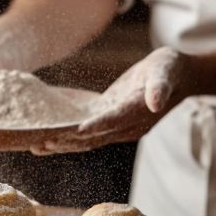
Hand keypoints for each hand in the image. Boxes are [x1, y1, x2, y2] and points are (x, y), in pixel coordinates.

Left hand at [33, 47, 186, 155]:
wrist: (178, 77)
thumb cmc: (170, 69)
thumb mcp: (165, 72)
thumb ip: (159, 87)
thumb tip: (155, 102)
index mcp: (138, 112)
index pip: (114, 121)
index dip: (96, 126)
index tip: (76, 131)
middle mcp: (127, 125)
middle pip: (94, 137)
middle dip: (68, 141)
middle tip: (41, 144)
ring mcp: (118, 125)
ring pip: (87, 139)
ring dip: (63, 143)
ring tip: (36, 147)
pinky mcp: (110, 119)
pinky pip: (87, 131)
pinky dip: (69, 134)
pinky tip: (49, 134)